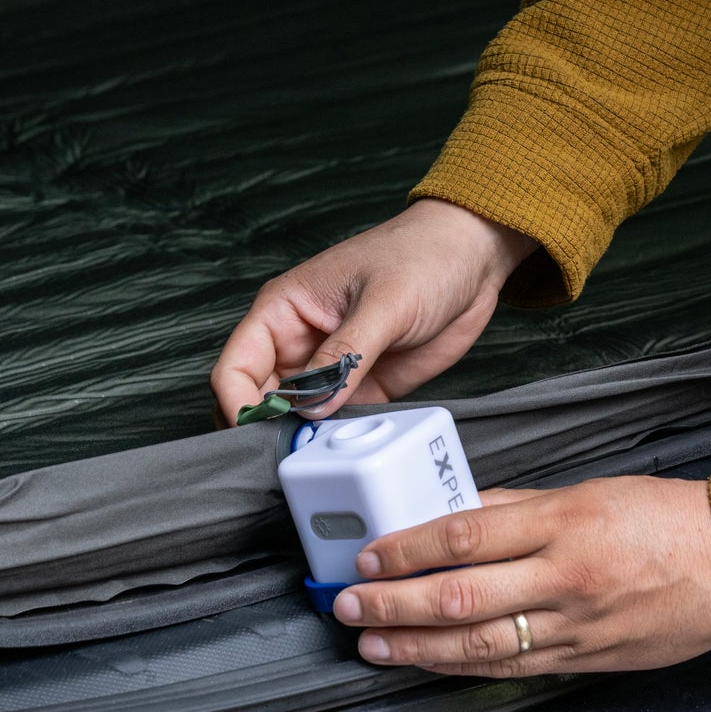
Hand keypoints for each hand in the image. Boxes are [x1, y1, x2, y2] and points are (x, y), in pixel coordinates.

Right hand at [210, 200, 537, 425]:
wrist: (474, 258)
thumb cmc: (423, 256)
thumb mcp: (385, 302)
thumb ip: (346, 355)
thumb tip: (311, 407)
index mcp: (284, 310)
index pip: (236, 367)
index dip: (238, 405)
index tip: (258, 433)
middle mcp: (299, 343)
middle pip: (259, 401)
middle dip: (268, 432)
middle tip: (292, 455)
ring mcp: (330, 368)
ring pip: (296, 419)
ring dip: (304, 441)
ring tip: (324, 454)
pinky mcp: (363, 388)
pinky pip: (337, 424)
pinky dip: (339, 440)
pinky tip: (353, 448)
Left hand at [332, 477, 710, 675]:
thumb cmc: (669, 519)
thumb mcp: (591, 490)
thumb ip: (522, 506)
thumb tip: (458, 514)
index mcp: (566, 521)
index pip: (466, 534)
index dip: (409, 549)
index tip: (371, 554)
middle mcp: (566, 576)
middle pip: (460, 595)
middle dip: (394, 603)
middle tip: (348, 603)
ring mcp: (576, 625)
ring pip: (479, 643)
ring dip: (416, 646)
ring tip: (372, 642)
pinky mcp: (587, 658)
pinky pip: (514, 666)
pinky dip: (465, 666)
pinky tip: (432, 663)